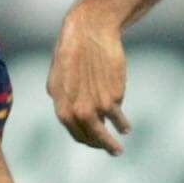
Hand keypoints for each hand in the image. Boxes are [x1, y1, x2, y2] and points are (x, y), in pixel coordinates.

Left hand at [47, 1, 130, 153]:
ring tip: (118, 147)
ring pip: (105, 132)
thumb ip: (62, 97)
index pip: (75, 132)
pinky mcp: (114, 97)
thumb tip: (69, 113)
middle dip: (101, 146)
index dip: (86, 139)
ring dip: (112, 143)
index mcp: (61, 105)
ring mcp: (96, 106)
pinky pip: (118, 117)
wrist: (90, 31)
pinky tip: (125, 127)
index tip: (94, 143)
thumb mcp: (58, 76)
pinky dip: (122, 124)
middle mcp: (77, 110)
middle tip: (111, 151)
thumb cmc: (73, 50)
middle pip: (90, 137)